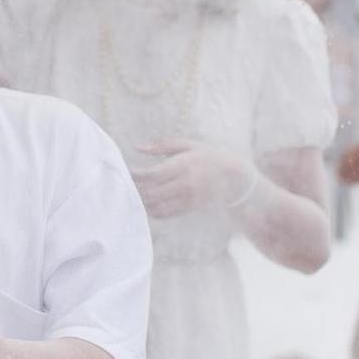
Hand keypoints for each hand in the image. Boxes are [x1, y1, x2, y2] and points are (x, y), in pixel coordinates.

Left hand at [131, 138, 254, 218]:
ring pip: (156, 205)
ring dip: (142, 201)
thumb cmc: (207, 156)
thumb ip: (161, 145)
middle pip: (152, 192)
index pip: (154, 174)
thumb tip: (138, 147)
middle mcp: (185, 184)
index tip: (128, 171)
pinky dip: (151, 210)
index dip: (137, 175)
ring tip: (133, 194)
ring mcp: (187, 198)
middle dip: (136, 189)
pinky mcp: (189, 208)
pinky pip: (165, 214)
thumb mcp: (187, 145)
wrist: (233, 177)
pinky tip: (146, 203)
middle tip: (126, 184)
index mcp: (184, 165)